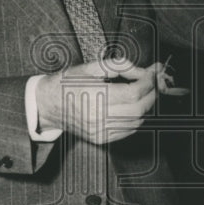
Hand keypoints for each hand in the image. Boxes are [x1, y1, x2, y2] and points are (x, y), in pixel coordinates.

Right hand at [35, 58, 162, 144]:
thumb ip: (118, 65)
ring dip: (148, 106)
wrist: (48, 104)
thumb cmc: (66, 83)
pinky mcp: (101, 139)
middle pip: (139, 108)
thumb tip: (141, 70)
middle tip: (155, 81)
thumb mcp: (89, 66)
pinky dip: (138, 118)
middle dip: (152, 93)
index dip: (148, 82)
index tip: (153, 72)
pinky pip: (128, 130)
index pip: (133, 93)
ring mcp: (100, 131)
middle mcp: (97, 117)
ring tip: (147, 91)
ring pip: (137, 121)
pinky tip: (135, 105)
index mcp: (94, 96)